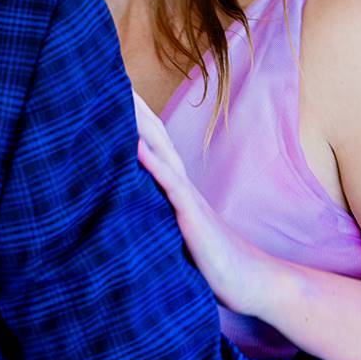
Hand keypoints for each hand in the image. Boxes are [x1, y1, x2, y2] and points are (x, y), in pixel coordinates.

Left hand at [131, 94, 298, 334]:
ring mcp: (188, 200)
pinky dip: (154, 166)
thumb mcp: (179, 234)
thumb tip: (134, 208)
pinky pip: (172, 188)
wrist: (252, 284)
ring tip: (120, 96)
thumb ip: (161, 215)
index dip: (132, 119)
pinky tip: (138, 148)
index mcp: (176, 190)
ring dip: (141, 125)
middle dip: (132, 108)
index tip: (110, 91)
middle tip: (109, 75)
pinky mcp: (193, 220)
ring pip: (161, 153)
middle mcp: (181, 187)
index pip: (150, 146)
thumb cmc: (214, 262)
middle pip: (154, 137)